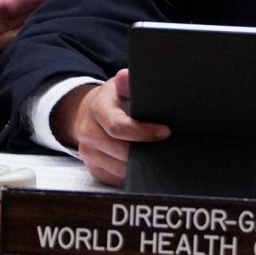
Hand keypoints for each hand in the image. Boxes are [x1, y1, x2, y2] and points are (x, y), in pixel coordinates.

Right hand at [53, 71, 170, 186]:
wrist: (88, 114)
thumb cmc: (112, 99)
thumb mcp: (119, 86)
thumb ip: (126, 82)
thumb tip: (125, 76)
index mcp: (97, 109)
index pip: (118, 126)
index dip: (143, 132)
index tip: (165, 132)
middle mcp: (88, 132)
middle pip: (120, 151)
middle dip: (146, 151)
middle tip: (167, 148)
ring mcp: (88, 153)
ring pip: (119, 168)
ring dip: (140, 165)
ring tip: (159, 156)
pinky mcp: (93, 168)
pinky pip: (115, 178)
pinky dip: (131, 174)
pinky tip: (144, 165)